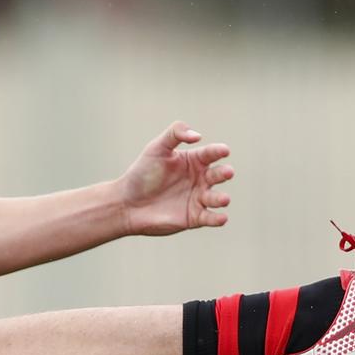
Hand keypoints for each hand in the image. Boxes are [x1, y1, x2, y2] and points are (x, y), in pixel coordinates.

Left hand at [116, 121, 233, 235]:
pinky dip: (217, 219)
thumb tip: (198, 136)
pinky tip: (222, 218)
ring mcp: (198, 199)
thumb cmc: (142, 173)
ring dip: (221, 198)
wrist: (127, 203)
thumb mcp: (156, 148)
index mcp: (194, 161)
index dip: (218, 151)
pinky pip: (209, 218)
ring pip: (216, 197)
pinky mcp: (194, 217)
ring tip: (224, 199)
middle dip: (224, 173)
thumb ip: (175, 134)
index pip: (211, 153)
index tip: (224, 150)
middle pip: (218, 174)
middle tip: (227, 172)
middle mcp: (200, 179)